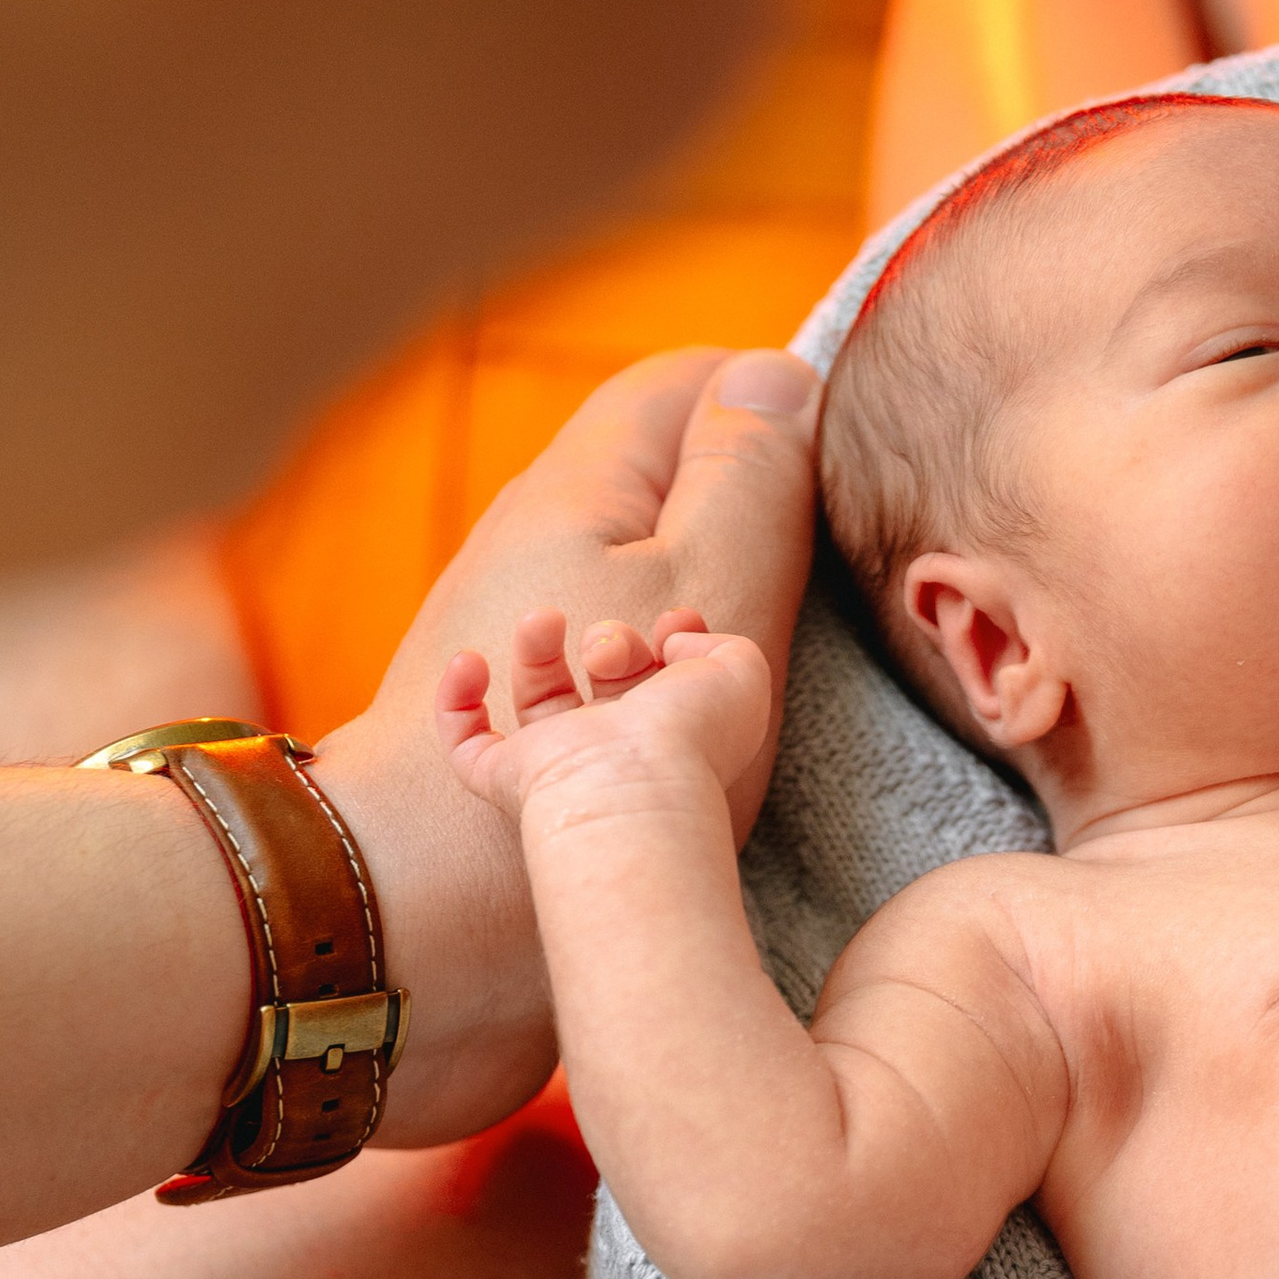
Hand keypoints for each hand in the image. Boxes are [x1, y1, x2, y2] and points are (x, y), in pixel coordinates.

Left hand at [313, 347, 816, 1145]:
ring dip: (691, 610)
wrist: (439, 902)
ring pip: (630, 576)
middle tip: (813, 578)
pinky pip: (587, 670)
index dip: (770, 400)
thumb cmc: (595, 739)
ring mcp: (515, 627)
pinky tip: (653, 720)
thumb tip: (778, 376)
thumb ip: (750, 476)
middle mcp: (537, 537)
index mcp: (589, 483)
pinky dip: (631, 682)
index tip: (839, 466)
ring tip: (727, 666)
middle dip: (740, 510)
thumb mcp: (709, 581)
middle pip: (659, 478)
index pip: (689, 384)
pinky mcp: (508, 720)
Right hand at [441, 611, 774, 829]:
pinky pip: (466, 746)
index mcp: (673, 729)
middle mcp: (617, 750)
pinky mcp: (507, 779)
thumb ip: (722, 643)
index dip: (669, 637)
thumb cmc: (696, 736)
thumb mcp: (742, 674)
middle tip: (613, 648)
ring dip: (536, 644)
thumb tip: (673, 639)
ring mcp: (559, 766)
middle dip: (612, 638)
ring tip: (545, 620)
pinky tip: (469, 660)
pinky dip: (456, 700)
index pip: (662, 676)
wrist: (635, 784)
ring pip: (539, 698)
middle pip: (604, 679)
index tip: (675, 622)